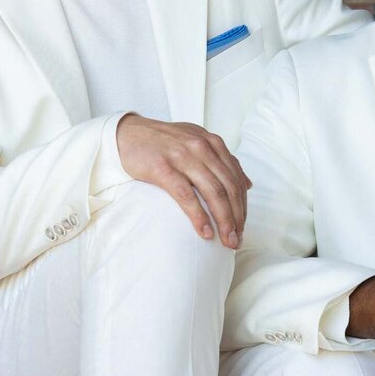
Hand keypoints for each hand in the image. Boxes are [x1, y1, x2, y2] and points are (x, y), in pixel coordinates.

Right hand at [115, 114, 250, 248]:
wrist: (126, 134)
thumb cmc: (162, 144)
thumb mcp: (196, 144)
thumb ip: (222, 161)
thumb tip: (248, 184)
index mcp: (212, 143)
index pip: (236, 178)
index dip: (243, 206)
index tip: (242, 227)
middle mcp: (201, 147)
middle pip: (228, 188)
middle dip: (237, 217)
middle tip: (237, 240)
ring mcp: (183, 156)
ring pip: (213, 192)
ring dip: (224, 220)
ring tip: (227, 241)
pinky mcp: (163, 168)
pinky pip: (186, 196)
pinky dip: (198, 216)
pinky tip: (205, 232)